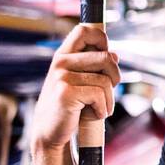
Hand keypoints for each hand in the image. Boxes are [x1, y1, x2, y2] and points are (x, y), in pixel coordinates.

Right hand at [31, 23, 120, 152]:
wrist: (49, 134)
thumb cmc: (67, 107)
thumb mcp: (78, 82)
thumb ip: (93, 67)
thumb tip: (115, 56)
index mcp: (63, 56)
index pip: (84, 30)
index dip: (101, 38)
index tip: (106, 56)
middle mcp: (60, 63)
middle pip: (106, 57)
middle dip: (115, 77)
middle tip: (107, 92)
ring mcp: (61, 77)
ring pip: (106, 81)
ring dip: (109, 100)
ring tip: (97, 107)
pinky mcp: (65, 93)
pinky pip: (99, 95)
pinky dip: (103, 109)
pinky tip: (93, 114)